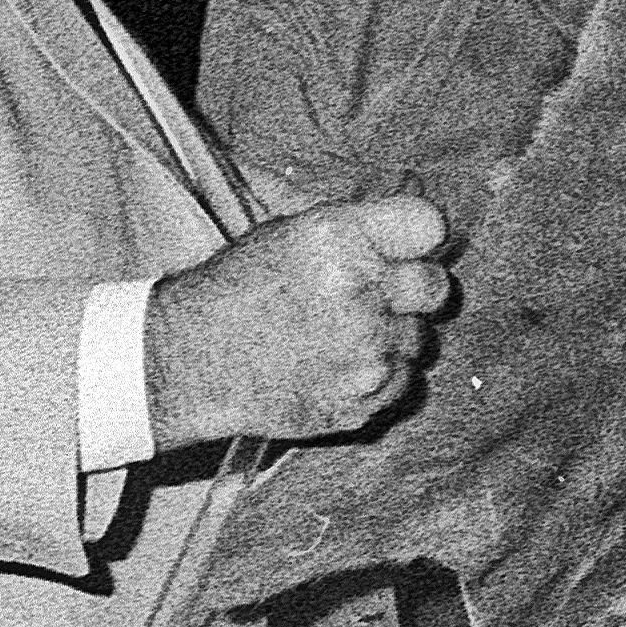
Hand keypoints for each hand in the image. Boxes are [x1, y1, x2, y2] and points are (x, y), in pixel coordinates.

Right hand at [143, 194, 452, 448]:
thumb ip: (353, 228)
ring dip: (392, 336)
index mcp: (341, 240)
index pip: (428, 226)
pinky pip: (403, 382)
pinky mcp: (364, 400)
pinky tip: (337, 365)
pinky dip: (379, 375)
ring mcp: (366, 354)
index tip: (409, 245)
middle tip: (377, 294)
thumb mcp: (286, 232)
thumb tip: (410, 226)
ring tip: (342, 335)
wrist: (191, 361)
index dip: (419, 236)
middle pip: (435, 286)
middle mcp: (361, 294)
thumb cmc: (234, 291)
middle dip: (411, 288)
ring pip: (420, 339)